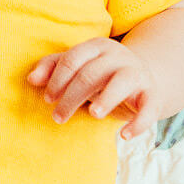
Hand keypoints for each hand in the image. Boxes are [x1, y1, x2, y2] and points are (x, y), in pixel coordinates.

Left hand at [27, 37, 159, 139]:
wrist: (145, 79)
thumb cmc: (101, 75)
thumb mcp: (78, 67)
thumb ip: (53, 68)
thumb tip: (31, 79)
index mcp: (97, 47)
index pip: (73, 59)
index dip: (57, 79)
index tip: (47, 100)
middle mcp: (118, 57)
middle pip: (91, 73)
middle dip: (72, 96)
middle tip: (58, 117)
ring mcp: (137, 74)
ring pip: (122, 82)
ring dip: (107, 98)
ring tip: (94, 115)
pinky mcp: (152, 95)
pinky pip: (148, 108)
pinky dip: (138, 122)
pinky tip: (124, 136)